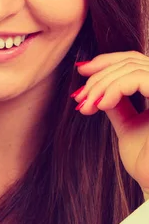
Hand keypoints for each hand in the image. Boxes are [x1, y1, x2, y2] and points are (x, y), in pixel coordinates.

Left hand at [71, 51, 148, 197]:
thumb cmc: (147, 163)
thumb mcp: (129, 125)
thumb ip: (118, 103)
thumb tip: (98, 86)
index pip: (137, 60)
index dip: (107, 61)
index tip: (81, 71)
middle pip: (133, 59)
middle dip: (99, 75)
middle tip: (80, 97)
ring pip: (132, 67)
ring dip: (102, 85)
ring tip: (88, 106)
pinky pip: (139, 78)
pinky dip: (114, 87)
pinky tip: (101, 104)